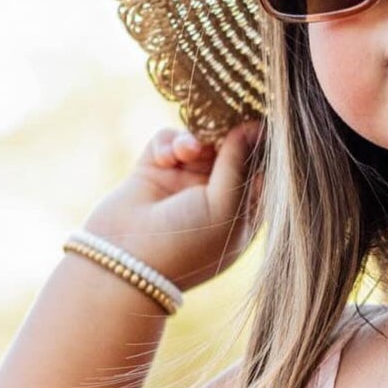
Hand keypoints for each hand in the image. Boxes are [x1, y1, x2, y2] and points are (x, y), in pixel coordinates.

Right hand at [81, 120, 266, 292]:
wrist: (125, 260)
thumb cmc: (187, 243)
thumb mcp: (227, 208)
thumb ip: (240, 165)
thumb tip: (253, 127)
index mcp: (242, 213)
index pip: (262, 172)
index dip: (260, 149)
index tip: (261, 127)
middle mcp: (216, 196)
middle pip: (231, 150)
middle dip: (226, 138)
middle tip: (220, 134)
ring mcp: (184, 183)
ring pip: (201, 141)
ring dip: (196, 140)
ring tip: (188, 152)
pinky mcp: (154, 171)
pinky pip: (168, 140)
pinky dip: (169, 143)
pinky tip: (165, 159)